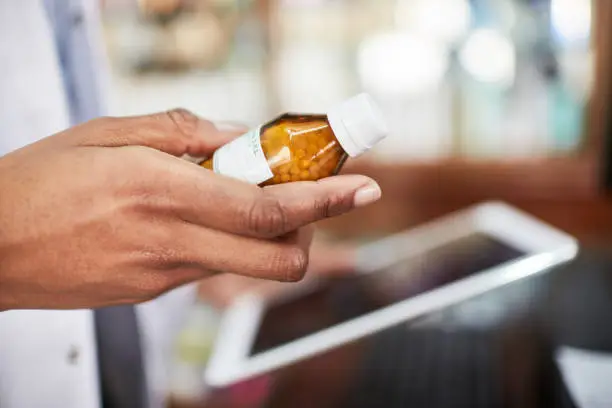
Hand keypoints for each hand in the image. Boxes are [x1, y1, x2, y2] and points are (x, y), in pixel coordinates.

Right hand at [0, 110, 380, 309]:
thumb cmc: (37, 181)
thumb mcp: (106, 132)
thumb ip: (182, 133)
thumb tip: (237, 138)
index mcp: (161, 191)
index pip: (266, 208)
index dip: (324, 200)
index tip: (362, 188)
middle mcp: (170, 241)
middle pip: (276, 257)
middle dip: (313, 231)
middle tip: (311, 198)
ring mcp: (163, 276)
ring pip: (247, 266)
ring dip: (267, 234)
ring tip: (244, 196)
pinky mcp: (151, 293)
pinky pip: (207, 269)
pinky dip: (223, 242)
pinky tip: (194, 215)